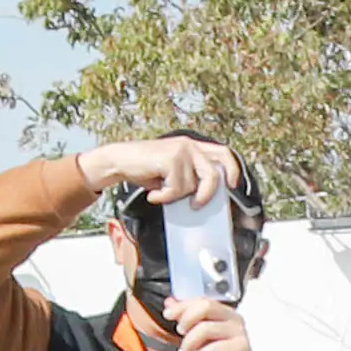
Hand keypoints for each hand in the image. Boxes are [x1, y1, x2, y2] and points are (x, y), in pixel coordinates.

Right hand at [84, 134, 240, 211]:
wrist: (117, 160)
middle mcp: (189, 145)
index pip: (223, 153)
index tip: (231, 186)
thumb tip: (205, 197)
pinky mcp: (170, 158)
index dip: (232, 169)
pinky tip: (153, 192)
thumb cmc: (144, 168)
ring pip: (191, 186)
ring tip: (160, 192)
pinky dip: (164, 196)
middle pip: (212, 174)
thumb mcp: (171, 171)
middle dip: (206, 194)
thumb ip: (189, 176)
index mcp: (192, 146)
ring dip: (174, 195)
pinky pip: (176, 188)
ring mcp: (180, 150)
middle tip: (196, 205)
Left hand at [167, 295, 268, 350]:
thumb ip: (186, 319)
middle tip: (179, 333)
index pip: (201, 300)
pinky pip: (215, 348)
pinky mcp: (241, 348)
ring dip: (189, 342)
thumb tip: (169, 303)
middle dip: (186, 319)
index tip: (167, 315)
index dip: (182, 306)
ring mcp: (239, 332)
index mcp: (224, 312)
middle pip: (206, 306)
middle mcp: (234, 318)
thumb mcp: (198, 338)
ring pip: (206, 328)